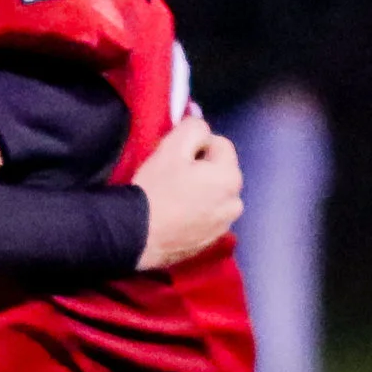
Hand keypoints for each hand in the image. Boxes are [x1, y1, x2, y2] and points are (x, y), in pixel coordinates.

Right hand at [134, 111, 242, 268]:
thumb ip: (194, 128)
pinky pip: (206, 218)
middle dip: (201, 170)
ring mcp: (224, 226)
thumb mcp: (172, 147)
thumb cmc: (155, 189)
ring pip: (214, 196)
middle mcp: (236, 202)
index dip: (195, 145)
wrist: (136, 237)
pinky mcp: (209, 243)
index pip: (220, 144)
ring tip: (173, 199)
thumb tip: (201, 130)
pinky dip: (195, 215)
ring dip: (201, 193)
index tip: (173, 156)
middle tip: (172, 176)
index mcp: (231, 176)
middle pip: (219, 172)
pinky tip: (174, 217)